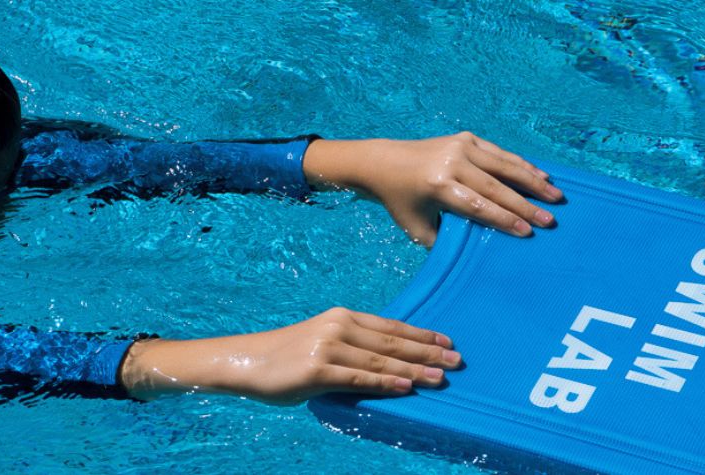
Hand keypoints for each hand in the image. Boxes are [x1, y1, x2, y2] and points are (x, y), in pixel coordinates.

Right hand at [119, 307, 461, 404]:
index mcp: (342, 316)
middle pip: (393, 342)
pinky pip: (359, 379)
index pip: (392, 326)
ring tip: (440, 378)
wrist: (247, 361)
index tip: (448, 342)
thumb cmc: (287, 356)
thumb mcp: (323, 341)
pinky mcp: (318, 370)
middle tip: (457, 361)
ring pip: (381, 361)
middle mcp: (338, 327)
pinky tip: (406, 388)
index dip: (422, 335)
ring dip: (414, 370)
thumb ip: (354, 348)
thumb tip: (391, 364)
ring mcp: (328, 347)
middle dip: (428, 352)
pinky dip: (386, 384)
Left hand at [302, 132, 563, 246]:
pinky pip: (498, 153)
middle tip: (551, 220)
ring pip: (504, 165)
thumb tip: (477, 253)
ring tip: (555, 196)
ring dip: (532, 181)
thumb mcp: (417, 228)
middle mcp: (452, 162)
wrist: (383, 162)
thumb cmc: (401, 201)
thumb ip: (446, 240)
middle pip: (496, 187)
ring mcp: (460, 146)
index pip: (478, 206)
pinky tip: (540, 175)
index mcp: (438, 186)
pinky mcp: (465, 138)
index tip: (528, 232)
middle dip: (526, 205)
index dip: (504, 220)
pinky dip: (520, 164)